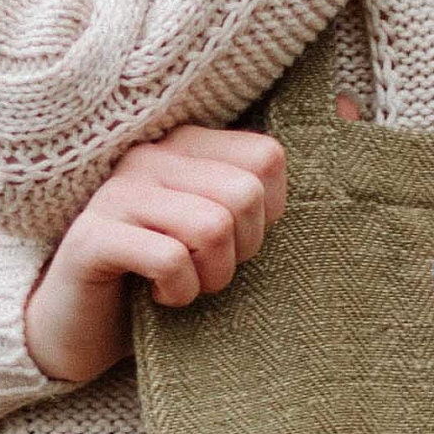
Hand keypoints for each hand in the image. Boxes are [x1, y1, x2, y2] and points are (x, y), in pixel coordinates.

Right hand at [21, 127, 288, 386]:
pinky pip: (168, 259)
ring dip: (211, 275)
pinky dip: (178, 292)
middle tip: (209, 270)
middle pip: (244, 194)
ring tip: (186, 284)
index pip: (268, 157)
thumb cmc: (165, 275)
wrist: (83, 329)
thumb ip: (278, 176)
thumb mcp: (229, 229)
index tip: (236, 242)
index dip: (268, 215)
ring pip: (212, 225)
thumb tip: (350, 105)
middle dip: (241, 251)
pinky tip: (159, 296)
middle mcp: (151, 156)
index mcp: (188, 144)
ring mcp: (117, 192)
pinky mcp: (92, 237)